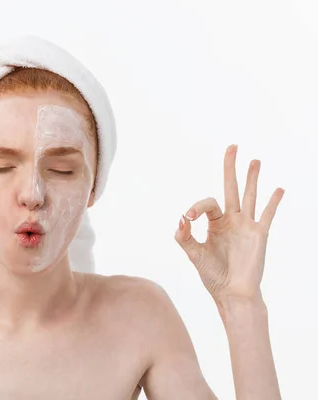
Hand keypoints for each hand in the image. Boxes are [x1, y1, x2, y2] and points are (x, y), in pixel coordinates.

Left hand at [174, 144, 283, 301]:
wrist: (232, 293)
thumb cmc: (213, 275)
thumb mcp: (194, 254)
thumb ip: (185, 237)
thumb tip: (180, 218)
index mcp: (215, 223)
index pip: (207, 203)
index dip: (196, 207)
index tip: (188, 218)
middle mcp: (231, 221)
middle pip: (231, 188)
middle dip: (230, 168)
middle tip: (232, 147)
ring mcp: (246, 226)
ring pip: (250, 196)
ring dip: (252, 178)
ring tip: (254, 161)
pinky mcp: (259, 235)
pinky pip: (266, 215)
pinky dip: (272, 202)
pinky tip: (278, 189)